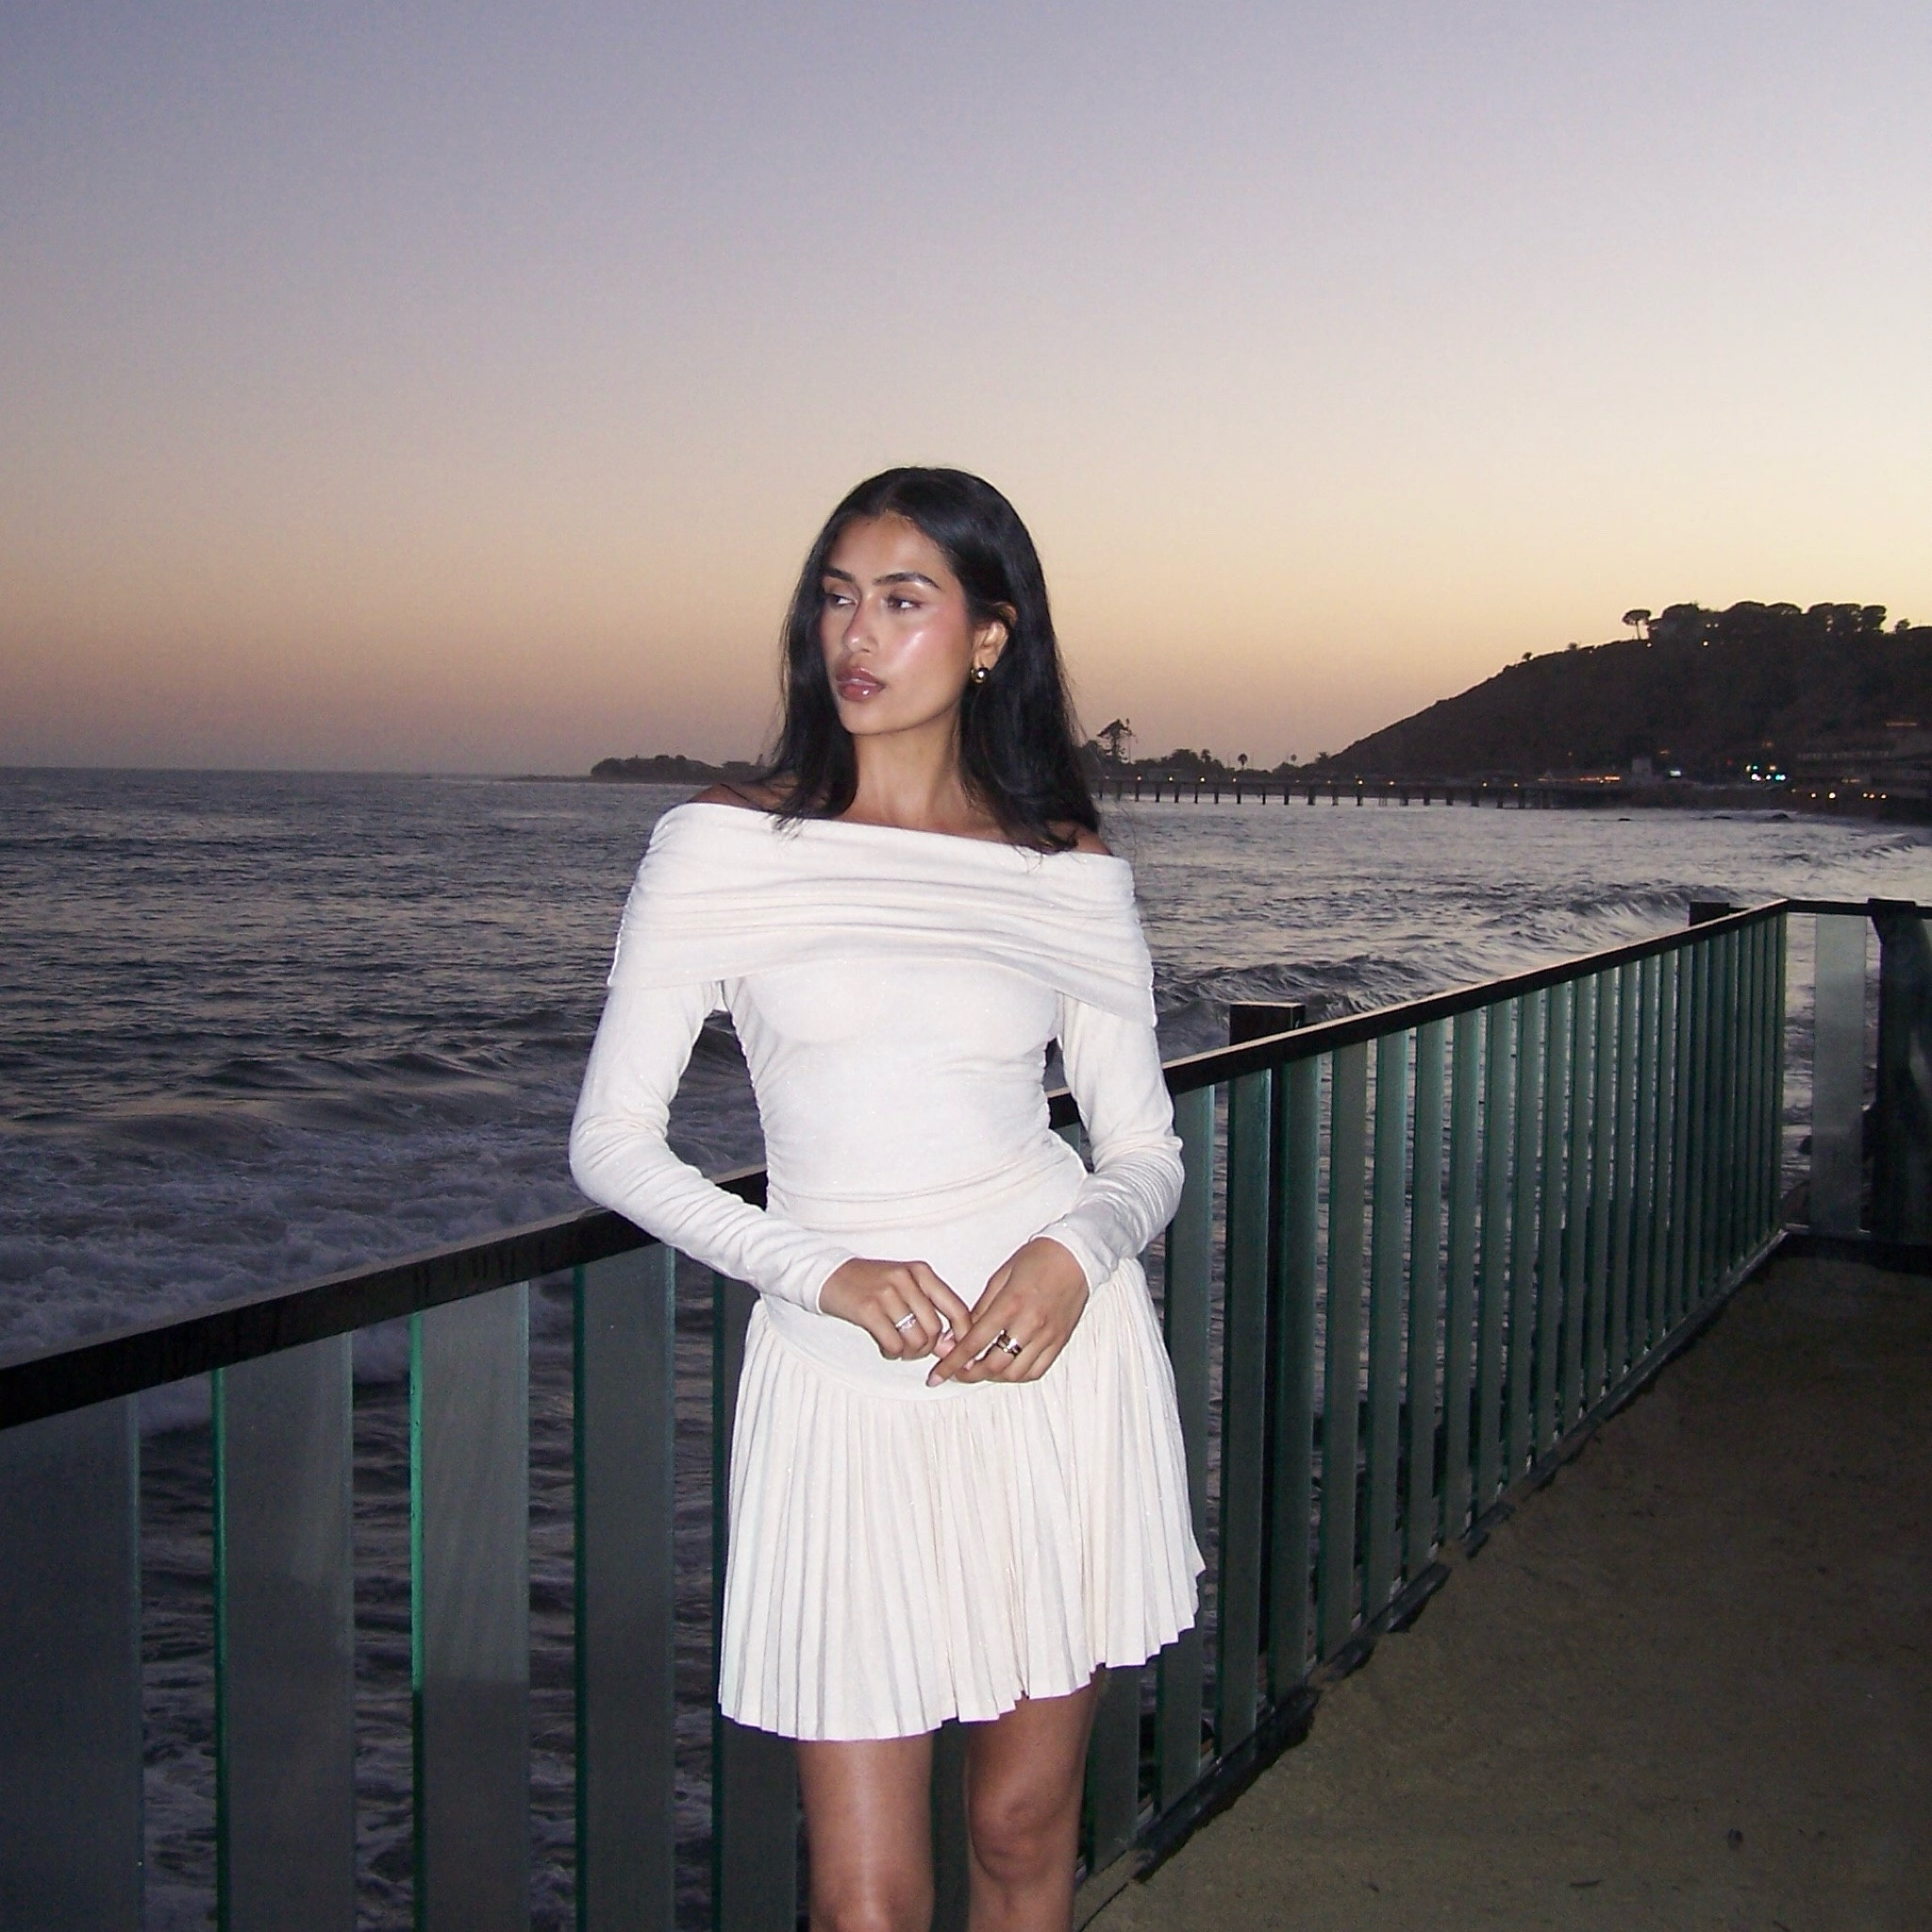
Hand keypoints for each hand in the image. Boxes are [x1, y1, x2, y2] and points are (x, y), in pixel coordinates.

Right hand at [819, 1257, 974, 1362]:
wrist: (829, 1274)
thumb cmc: (872, 1284)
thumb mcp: (905, 1287)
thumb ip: (929, 1311)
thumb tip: (950, 1348)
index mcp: (922, 1272)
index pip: (957, 1309)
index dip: (963, 1336)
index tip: (959, 1354)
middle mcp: (907, 1279)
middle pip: (935, 1329)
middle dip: (928, 1348)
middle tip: (914, 1350)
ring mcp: (888, 1293)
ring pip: (916, 1339)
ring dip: (909, 1352)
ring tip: (899, 1348)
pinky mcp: (868, 1309)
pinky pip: (893, 1344)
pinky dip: (892, 1353)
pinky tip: (886, 1347)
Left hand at [926, 1237, 1088, 1386]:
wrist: (1077, 1255)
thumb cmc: (1038, 1259)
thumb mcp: (1001, 1276)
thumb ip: (980, 1309)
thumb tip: (957, 1335)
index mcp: (1010, 1305)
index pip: (974, 1344)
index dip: (952, 1363)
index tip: (937, 1374)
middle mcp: (1029, 1324)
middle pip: (994, 1365)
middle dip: (970, 1374)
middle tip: (957, 1372)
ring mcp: (1047, 1336)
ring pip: (1015, 1373)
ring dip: (993, 1377)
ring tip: (980, 1369)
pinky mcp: (1060, 1341)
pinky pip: (1037, 1371)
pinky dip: (1018, 1375)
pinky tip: (1007, 1368)